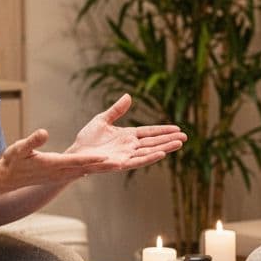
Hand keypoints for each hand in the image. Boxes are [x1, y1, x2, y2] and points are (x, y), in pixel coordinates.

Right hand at [0, 128, 113, 187]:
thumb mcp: (19, 148)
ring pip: (87, 170)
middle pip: (88, 168)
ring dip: (103, 168)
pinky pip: (82, 172)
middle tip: (125, 162)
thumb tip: (43, 132)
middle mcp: (60, 172)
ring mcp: (61, 175)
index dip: (93, 159)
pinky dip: (94, 168)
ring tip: (121, 163)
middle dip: (106, 166)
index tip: (108, 157)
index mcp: (53, 164)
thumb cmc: (13, 161)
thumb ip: (32, 141)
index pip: (77, 161)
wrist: (8, 178)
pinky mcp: (61, 175)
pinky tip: (104, 165)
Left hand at [67, 94, 186, 171]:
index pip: (150, 132)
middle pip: (154, 142)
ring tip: (179, 144)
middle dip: (169, 139)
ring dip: (165, 148)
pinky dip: (150, 157)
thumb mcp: (102, 120)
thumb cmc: (87, 139)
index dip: (163, 130)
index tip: (178, 128)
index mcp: (128, 136)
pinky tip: (162, 153)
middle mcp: (130, 147)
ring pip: (150, 151)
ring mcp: (127, 155)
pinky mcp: (121, 164)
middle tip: (186, 137)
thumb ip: (116, 110)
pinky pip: (138, 161)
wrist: (75, 153)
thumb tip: (129, 96)